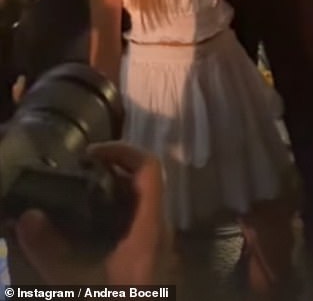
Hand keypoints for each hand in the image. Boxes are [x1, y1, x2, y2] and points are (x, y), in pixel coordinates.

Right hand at [14, 142, 169, 284]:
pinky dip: (112, 215)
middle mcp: (161, 230)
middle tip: (73, 176)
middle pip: (143, 183)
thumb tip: (29, 217)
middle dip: (110, 171)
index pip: (150, 168)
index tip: (89, 155)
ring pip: (139, 204)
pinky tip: (84, 230)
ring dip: (110, 194)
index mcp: (151, 228)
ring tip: (73, 198)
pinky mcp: (150, 262)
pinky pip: (135, 224)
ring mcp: (158, 246)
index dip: (122, 150)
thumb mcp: (78, 285)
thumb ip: (52, 252)